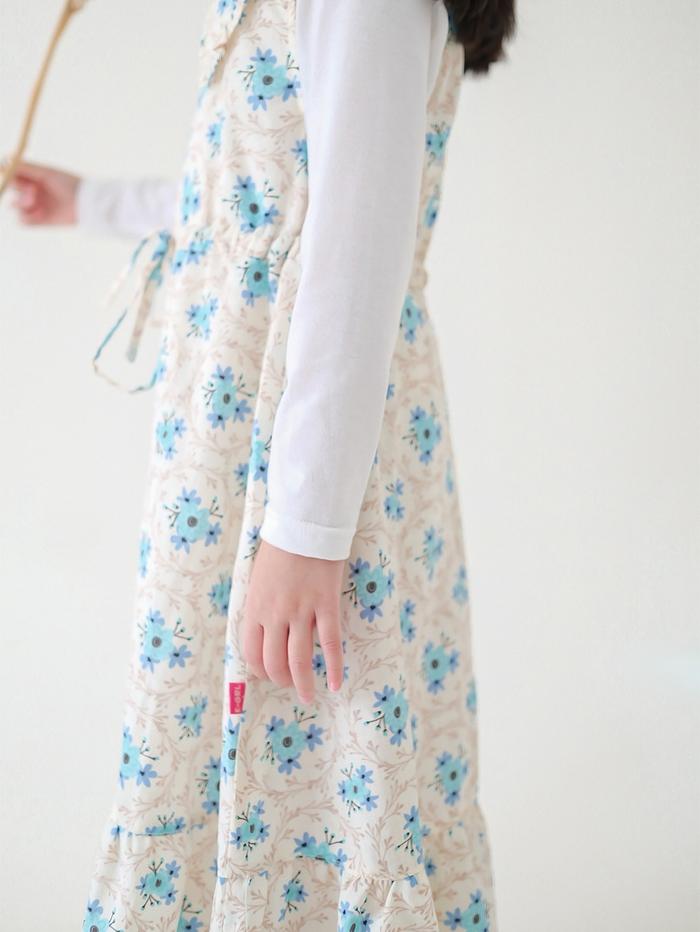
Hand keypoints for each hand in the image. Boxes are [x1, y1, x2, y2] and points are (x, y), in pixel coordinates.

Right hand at [5, 160, 79, 224]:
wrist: (84, 204)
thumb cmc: (69, 184)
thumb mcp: (46, 173)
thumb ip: (26, 167)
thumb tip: (5, 159)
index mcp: (33, 178)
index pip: (12, 174)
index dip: (6, 174)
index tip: (3, 172)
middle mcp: (31, 192)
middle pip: (10, 189)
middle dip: (17, 188)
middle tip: (32, 189)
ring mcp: (34, 207)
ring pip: (14, 206)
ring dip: (21, 202)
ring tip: (33, 200)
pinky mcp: (38, 222)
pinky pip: (21, 221)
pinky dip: (26, 217)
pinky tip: (40, 214)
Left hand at [242, 539, 345, 704]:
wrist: (305, 526)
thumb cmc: (280, 548)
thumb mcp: (258, 578)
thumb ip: (261, 605)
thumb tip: (265, 629)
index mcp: (255, 607)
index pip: (251, 652)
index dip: (259, 670)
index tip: (267, 675)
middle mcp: (275, 614)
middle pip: (274, 661)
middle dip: (280, 679)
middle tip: (288, 685)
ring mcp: (301, 612)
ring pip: (299, 660)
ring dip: (302, 684)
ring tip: (308, 695)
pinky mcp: (326, 605)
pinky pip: (330, 643)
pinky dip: (334, 667)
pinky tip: (335, 683)